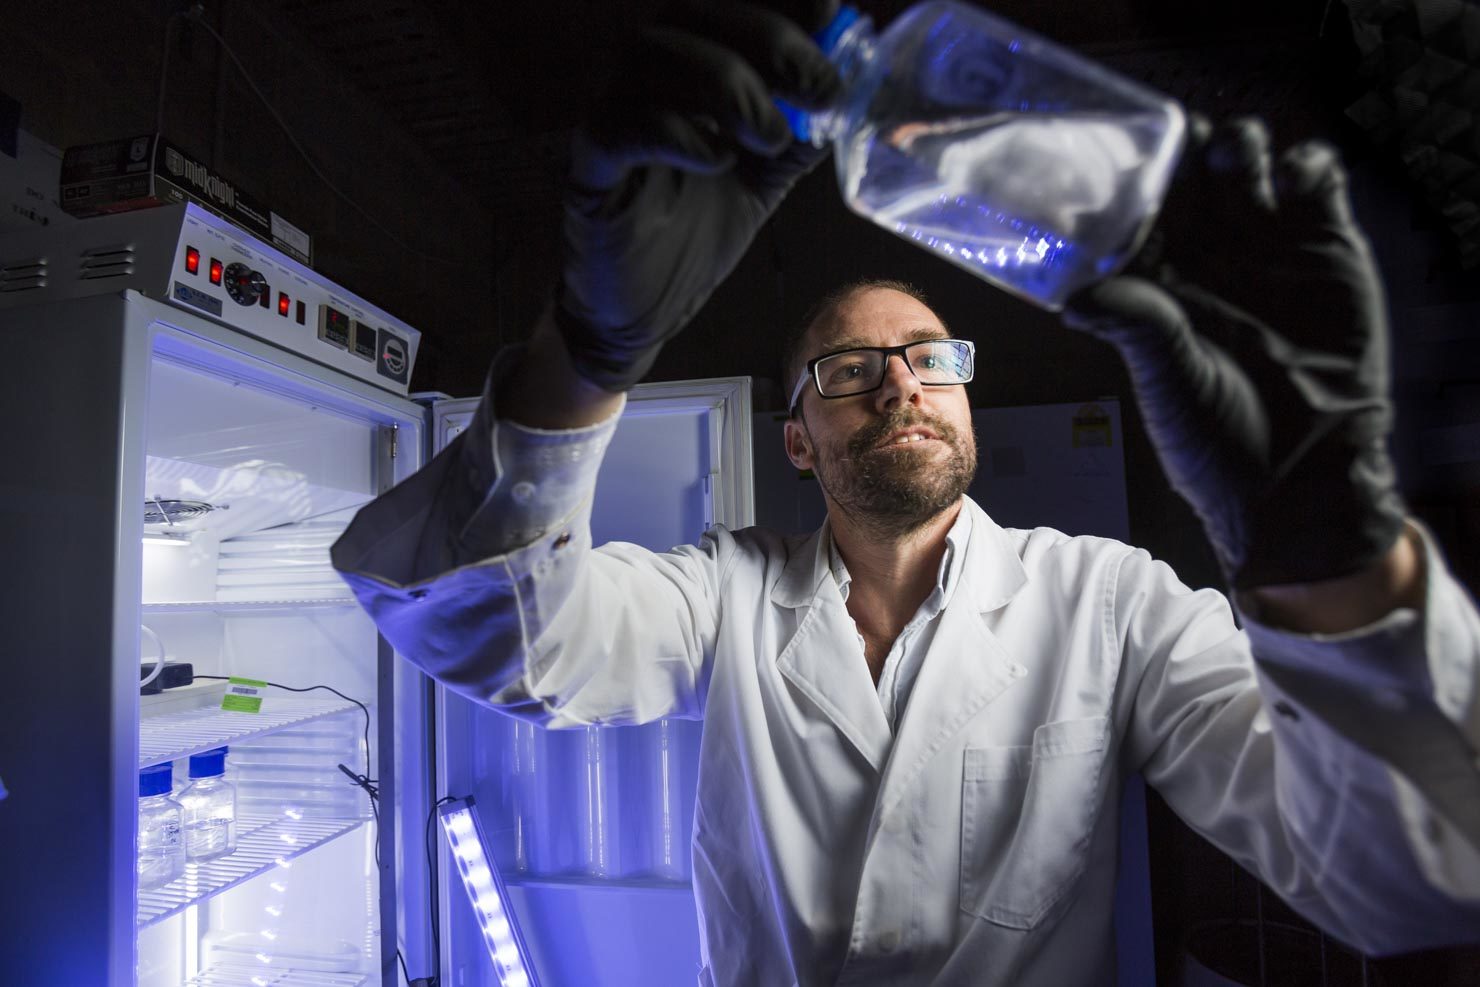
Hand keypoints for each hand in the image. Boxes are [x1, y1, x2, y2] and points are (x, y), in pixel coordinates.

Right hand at [555, 0, 841, 391]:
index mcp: (689, 64)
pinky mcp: (590, 165)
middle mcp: (643, 74)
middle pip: (692, 10)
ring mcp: (610, 112)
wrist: (644, 306)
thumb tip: (853, 95)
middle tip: (819, 87)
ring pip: (651, 54)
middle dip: (769, 39)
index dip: (780, 4)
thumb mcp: (765, 175)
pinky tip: (719, 161)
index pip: (727, 6)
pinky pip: (621, 126)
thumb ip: (800, 133)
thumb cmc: (695, 228)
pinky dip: (679, 135)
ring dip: (726, 84)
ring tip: (770, 136)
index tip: (831, 17)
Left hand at [1063, 118, 1406, 590]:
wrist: (1300, 474)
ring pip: (1246, 161)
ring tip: (1232, 165)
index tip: (1108, 156)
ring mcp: (1267, 244)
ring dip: (1236, 146)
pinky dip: (1303, 162)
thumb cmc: (1217, 438)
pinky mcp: (1326, 244)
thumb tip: (1074, 296)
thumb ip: (1136, 327)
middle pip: (1188, 171)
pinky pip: (1316, 177)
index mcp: (1155, 279)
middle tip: (1180, 148)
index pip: (1133, 208)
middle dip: (1182, 147)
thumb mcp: (1168, 380)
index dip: (1123, 178)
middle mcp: (1207, 253)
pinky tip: (1288, 183)